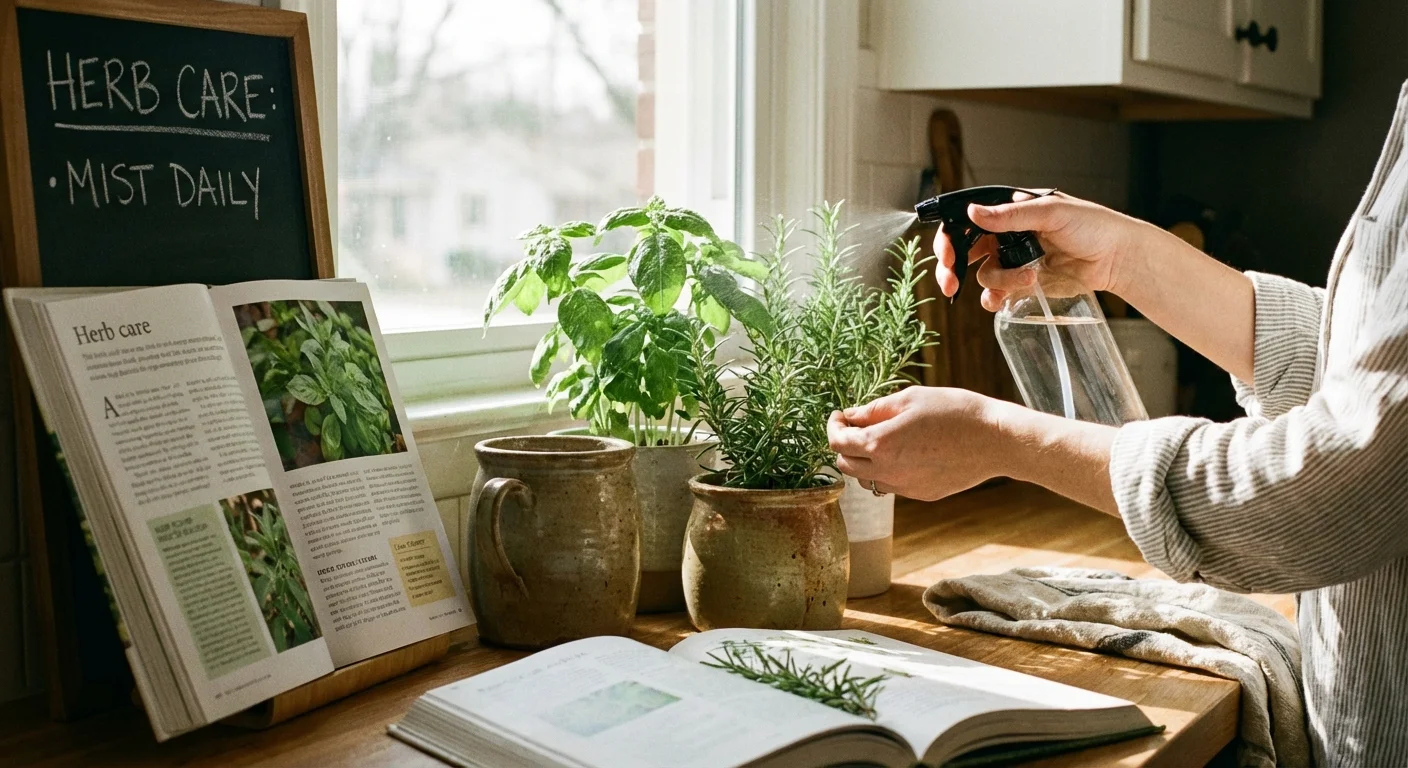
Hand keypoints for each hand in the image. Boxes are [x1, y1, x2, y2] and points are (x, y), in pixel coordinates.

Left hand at [827, 387, 1006, 501]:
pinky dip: (888, 471)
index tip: (840, 416)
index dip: (833, 426)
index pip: (836, 442)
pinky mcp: (921, 495)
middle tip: (856, 427)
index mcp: (880, 443)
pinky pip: (892, 485)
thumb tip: (850, 416)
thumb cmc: (954, 411)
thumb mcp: (909, 399)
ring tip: (883, 440)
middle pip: (846, 465)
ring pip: (867, 479)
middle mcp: (887, 471)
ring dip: (865, 461)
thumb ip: (874, 410)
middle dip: (844, 446)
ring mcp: (904, 487)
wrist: (995, 440)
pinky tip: (907, 453)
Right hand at [934, 190, 1159, 310]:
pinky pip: (997, 294)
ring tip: (1027, 278)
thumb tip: (972, 212)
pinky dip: (995, 299)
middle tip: (950, 283)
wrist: (1117, 257)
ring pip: (983, 275)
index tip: (946, 255)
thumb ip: (1010, 215)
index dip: (950, 237)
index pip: (967, 220)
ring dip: (997, 281)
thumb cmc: (1092, 225)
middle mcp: (1005, 235)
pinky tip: (1002, 300)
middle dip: (952, 268)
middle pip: (964, 251)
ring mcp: (1013, 260)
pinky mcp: (1023, 283)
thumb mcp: (1050, 212)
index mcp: (1009, 211)